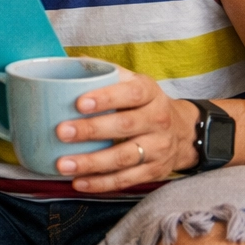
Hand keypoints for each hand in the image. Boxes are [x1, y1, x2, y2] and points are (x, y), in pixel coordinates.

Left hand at [54, 69, 199, 192]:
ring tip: (63, 164)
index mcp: (150, 93)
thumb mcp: (131, 82)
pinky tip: (79, 182)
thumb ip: (102, 72)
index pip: (131, 93)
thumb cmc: (141, 103)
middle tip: (61, 132)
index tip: (79, 103)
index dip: (106, 98)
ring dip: (92, 162)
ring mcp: (159, 148)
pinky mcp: (155, 171)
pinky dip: (102, 183)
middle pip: (126, 126)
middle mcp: (158, 120)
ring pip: (125, 157)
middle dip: (92, 130)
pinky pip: (127, 180)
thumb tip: (67, 61)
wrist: (183, 131)